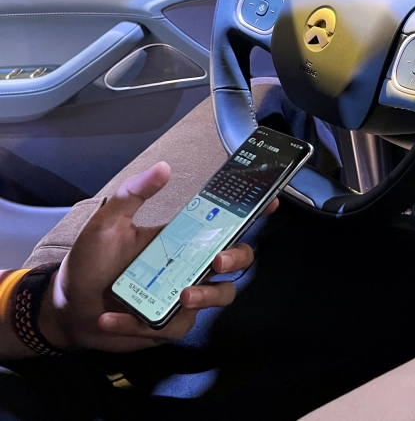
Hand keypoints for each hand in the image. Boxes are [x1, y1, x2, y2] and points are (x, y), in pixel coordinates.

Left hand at [38, 162, 276, 351]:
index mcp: (181, 237)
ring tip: (180, 296)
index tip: (269, 201)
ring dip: (206, 295)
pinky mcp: (170, 325)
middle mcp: (190, 265)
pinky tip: (112, 318)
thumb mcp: (107, 223)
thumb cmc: (90, 264)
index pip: (224, 222)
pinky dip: (140, 323)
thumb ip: (133, 194)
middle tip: (217, 260)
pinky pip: (174, 325)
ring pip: (221, 295)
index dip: (252, 212)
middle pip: (237, 259)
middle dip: (236, 257)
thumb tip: (163, 168)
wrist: (67, 310)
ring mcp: (185, 295)